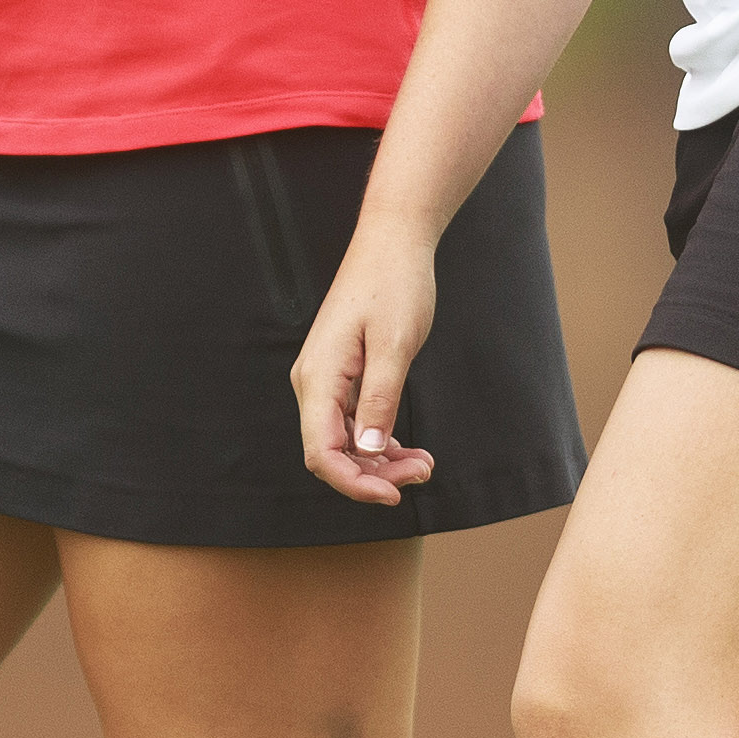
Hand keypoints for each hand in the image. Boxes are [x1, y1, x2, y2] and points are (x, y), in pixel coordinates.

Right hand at [291, 232, 442, 503]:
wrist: (393, 242)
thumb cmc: (395, 285)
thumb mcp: (395, 345)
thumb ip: (381, 398)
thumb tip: (370, 448)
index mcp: (320, 377)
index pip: (321, 453)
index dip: (354, 483)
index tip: (394, 495)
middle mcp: (314, 382)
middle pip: (332, 452)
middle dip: (374, 474)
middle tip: (422, 473)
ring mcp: (327, 379)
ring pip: (345, 440)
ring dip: (381, 460)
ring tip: (424, 464)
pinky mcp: (342, 375)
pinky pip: (353, 422)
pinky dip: (380, 440)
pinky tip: (408, 449)